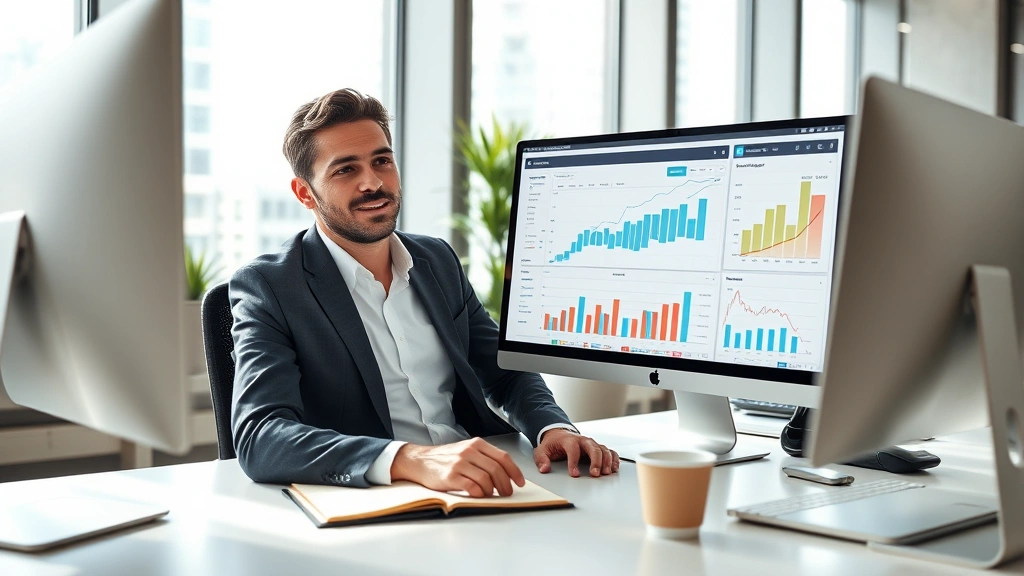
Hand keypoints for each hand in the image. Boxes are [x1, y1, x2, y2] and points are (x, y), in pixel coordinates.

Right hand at [390, 438, 525, 497]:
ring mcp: (459, 463)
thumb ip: (483, 458)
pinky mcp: (450, 476)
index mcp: (476, 444)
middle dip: (506, 484)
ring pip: (486, 479)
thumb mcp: (466, 451)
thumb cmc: (445, 458)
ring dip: (492, 491)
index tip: (519, 482)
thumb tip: (505, 474)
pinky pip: (471, 487)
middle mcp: (469, 451)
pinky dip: (479, 494)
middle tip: (507, 493)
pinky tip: (478, 496)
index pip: (502, 457)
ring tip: (492, 495)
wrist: (420, 460)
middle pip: (496, 469)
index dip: (514, 471)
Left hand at [534, 429, 619, 477]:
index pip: (573, 449)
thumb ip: (542, 459)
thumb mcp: (542, 450)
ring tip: (606, 473)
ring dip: (607, 461)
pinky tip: (614, 468)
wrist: (559, 435)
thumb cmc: (553, 444)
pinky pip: (609, 451)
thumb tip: (545, 469)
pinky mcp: (597, 448)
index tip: (574, 474)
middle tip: (595, 474)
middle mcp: (583, 440)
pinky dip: (614, 459)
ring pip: (603, 449)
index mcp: (569, 440)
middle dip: (596, 461)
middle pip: (593, 448)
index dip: (574, 462)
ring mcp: (591, 444)